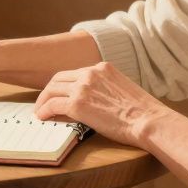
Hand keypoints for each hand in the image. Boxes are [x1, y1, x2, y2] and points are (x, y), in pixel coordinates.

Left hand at [34, 62, 169, 147]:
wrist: (147, 120)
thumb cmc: (142, 112)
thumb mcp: (122, 89)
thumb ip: (106, 89)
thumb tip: (94, 101)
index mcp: (102, 67)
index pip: (74, 72)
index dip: (63, 84)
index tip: (58, 93)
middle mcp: (91, 73)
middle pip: (59, 78)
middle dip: (48, 90)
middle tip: (44, 102)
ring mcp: (83, 87)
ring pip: (51, 89)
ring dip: (42, 100)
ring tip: (40, 111)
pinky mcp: (77, 104)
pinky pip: (52, 104)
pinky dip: (44, 110)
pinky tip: (43, 117)